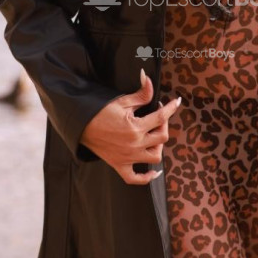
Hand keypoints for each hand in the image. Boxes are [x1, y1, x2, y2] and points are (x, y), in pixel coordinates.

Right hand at [79, 68, 181, 184]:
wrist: (81, 125)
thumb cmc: (100, 112)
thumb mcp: (122, 101)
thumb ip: (141, 94)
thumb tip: (149, 79)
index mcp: (136, 127)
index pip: (161, 117)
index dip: (171, 108)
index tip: (176, 102)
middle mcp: (134, 144)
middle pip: (162, 137)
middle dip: (164, 124)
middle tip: (158, 116)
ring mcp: (128, 157)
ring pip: (155, 157)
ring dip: (159, 147)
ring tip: (154, 138)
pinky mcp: (120, 165)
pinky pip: (136, 178)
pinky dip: (146, 177)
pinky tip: (154, 172)